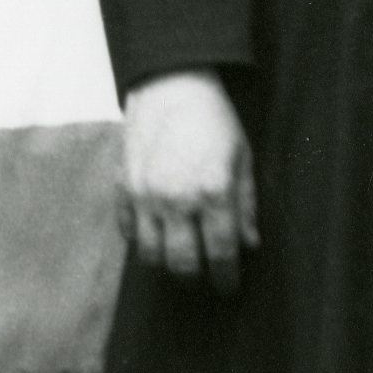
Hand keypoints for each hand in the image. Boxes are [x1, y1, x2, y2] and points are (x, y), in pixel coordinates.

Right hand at [119, 71, 258, 292]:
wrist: (170, 85)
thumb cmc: (213, 120)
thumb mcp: (243, 158)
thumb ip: (246, 205)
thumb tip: (249, 245)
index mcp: (212, 191)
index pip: (220, 253)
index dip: (226, 278)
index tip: (229, 287)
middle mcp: (175, 198)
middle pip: (182, 264)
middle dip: (197, 279)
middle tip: (206, 279)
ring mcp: (144, 195)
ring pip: (151, 256)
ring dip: (167, 265)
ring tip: (182, 260)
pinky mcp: (123, 187)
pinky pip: (128, 232)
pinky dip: (142, 241)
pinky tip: (158, 236)